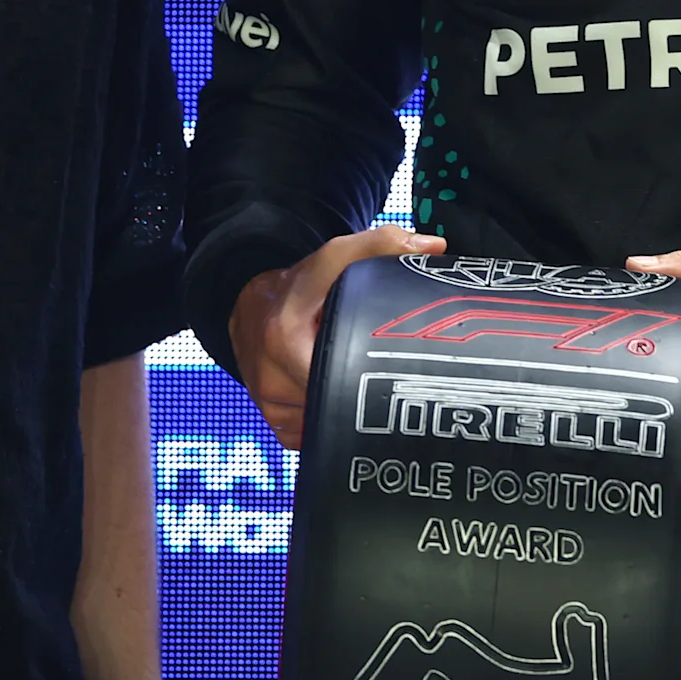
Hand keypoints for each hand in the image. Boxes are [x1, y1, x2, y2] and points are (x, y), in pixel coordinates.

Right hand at [229, 227, 446, 448]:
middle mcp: (270, 373)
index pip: (340, 366)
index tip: (385, 353)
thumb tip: (432, 247)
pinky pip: (316, 434)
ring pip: (328, 418)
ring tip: (350, 373)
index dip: (368, 361)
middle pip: (338, 396)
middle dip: (361, 383)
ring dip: (344, 401)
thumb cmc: (296, 286)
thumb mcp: (333, 257)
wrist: (248, 308)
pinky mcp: (274, 422)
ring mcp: (270, 404)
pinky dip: (329, 417)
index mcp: (283, 334)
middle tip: (377, 365)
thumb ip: (380, 245)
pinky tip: (334, 392)